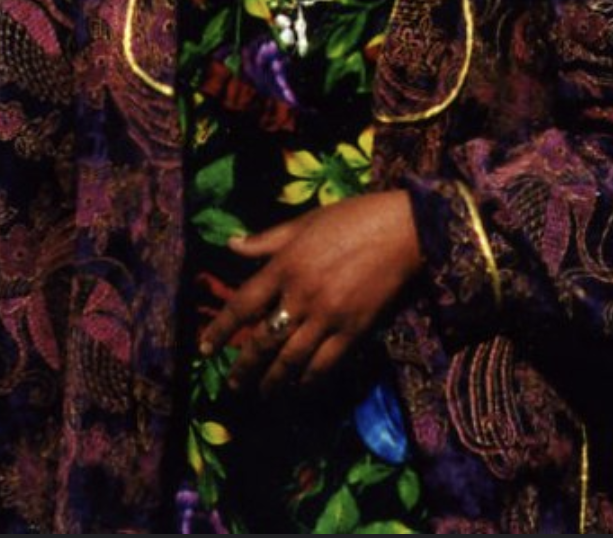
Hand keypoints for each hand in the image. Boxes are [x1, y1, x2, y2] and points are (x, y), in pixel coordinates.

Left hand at [196, 192, 424, 393]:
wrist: (407, 231)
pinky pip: (326, 365)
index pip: (243, 304)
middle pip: (263, 340)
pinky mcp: (354, 331)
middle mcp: (301, 295)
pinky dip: (309, 382)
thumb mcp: (306, 222)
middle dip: (244, 367)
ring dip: (273, 382)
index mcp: (286, 265)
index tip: (205, 349)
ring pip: (291, 360)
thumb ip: (268, 240)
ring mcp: (328, 317)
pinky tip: (300, 390)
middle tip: (232, 385)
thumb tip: (232, 244)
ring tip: (262, 395)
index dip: (220, 329)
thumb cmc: (355, 218)